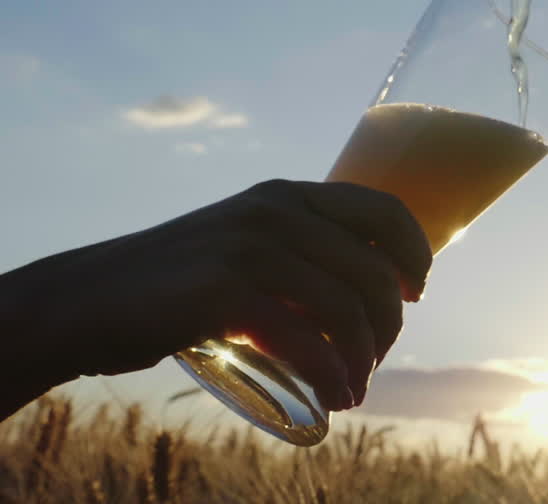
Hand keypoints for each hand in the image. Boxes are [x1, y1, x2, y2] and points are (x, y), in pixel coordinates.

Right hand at [1, 179, 429, 416]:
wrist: (87, 299)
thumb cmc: (176, 282)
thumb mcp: (245, 242)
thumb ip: (294, 248)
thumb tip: (366, 287)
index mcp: (287, 195)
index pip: (384, 210)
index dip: (415, 253)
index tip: (415, 293)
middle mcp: (276, 211)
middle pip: (373, 273)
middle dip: (388, 327)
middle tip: (373, 361)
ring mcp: (252, 247)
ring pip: (347, 310)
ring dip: (364, 360)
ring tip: (354, 390)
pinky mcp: (227, 290)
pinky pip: (308, 340)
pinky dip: (332, 375)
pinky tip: (334, 396)